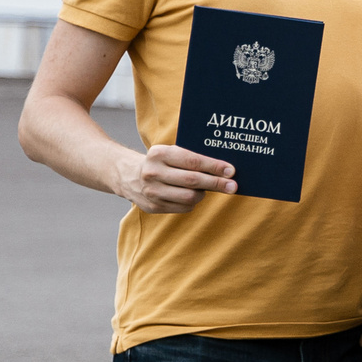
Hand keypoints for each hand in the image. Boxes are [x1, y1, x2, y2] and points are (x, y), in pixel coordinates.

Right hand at [114, 142, 237, 212]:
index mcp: (159, 154)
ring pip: (189, 197)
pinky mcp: (152, 207)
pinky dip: (192, 202)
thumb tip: (224, 170)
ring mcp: (152, 191)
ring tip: (205, 189)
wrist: (128, 176)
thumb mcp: (171, 153)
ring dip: (203, 194)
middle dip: (216, 183)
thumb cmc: (161, 162)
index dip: (214, 167)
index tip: (231, 171)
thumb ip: (192, 158)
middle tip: (233, 186)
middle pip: (192, 181)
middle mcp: (153, 172)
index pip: (193, 161)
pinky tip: (191, 196)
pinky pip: (183, 207)